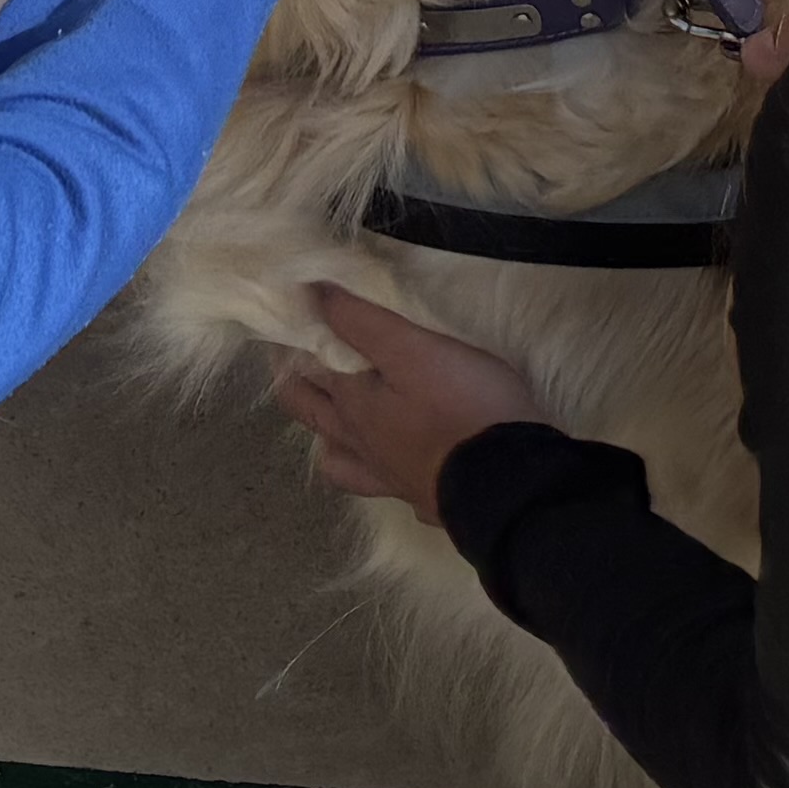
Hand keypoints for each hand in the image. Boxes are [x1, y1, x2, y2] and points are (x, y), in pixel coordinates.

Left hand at [274, 281, 553, 524]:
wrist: (506, 483)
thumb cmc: (461, 405)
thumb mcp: (413, 349)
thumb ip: (362, 322)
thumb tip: (309, 291)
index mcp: (352, 402)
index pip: (307, 367)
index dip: (292, 342)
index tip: (282, 321)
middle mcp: (359, 441)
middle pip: (311, 413)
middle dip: (295, 385)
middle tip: (287, 361)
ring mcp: (386, 475)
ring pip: (337, 458)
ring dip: (326, 436)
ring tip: (328, 421)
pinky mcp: (419, 496)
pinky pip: (382, 485)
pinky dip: (375, 474)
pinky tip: (385, 467)